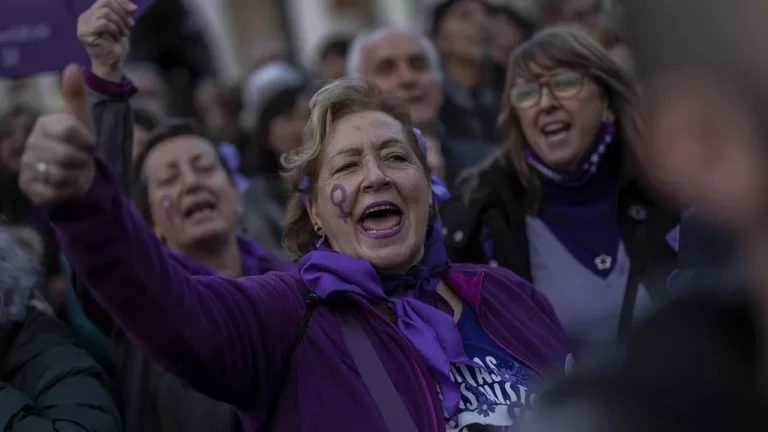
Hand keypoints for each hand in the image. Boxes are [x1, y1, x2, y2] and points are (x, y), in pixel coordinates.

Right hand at [19, 65, 95, 205]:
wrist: (74, 176)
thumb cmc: (78, 146)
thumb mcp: (82, 122)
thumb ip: (76, 97)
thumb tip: (73, 66)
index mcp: (45, 124)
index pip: (70, 131)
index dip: (87, 142)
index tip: (90, 145)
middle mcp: (31, 143)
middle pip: (67, 156)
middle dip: (82, 162)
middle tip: (81, 161)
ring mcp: (26, 166)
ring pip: (60, 175)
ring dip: (75, 177)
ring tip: (74, 172)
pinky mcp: (28, 187)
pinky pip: (54, 192)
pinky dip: (67, 191)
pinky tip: (66, 186)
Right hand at [77, 0, 136, 81]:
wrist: (112, 64)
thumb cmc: (115, 46)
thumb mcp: (121, 25)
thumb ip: (123, 14)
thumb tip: (133, 7)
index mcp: (91, 14)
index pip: (105, 0)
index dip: (121, 2)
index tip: (134, 10)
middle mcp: (84, 17)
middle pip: (105, 3)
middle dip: (122, 13)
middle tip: (130, 25)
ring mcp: (83, 25)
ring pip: (105, 13)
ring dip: (119, 23)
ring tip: (124, 33)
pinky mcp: (86, 33)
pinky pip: (103, 23)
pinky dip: (114, 29)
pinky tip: (117, 37)